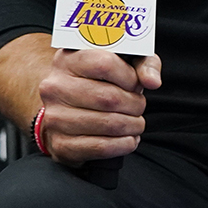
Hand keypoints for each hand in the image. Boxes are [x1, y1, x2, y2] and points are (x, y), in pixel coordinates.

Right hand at [36, 50, 160, 164]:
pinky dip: (124, 144)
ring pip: (109, 124)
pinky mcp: (60, 144)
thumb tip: (153, 81)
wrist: (69, 109)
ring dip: (133, 125)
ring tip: (135, 122)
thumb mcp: (125, 61)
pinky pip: (101, 147)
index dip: (129, 77)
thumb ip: (144, 64)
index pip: (105, 64)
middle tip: (139, 106)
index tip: (135, 84)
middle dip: (136, 104)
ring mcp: (54, 117)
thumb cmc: (102, 81)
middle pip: (109, 98)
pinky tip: (129, 138)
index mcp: (68, 60)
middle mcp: (54, 88)